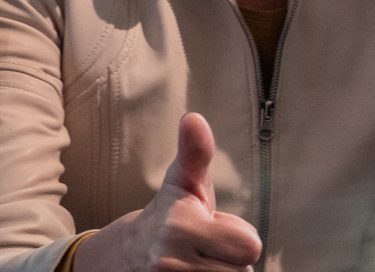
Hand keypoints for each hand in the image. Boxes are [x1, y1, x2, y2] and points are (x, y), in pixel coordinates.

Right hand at [74, 113, 263, 271]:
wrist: (123, 256)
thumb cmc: (168, 213)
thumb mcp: (183, 182)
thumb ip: (196, 152)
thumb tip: (193, 117)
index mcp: (182, 228)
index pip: (250, 246)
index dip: (241, 239)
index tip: (219, 230)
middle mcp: (170, 262)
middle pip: (243, 271)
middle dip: (232, 261)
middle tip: (209, 250)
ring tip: (200, 263)